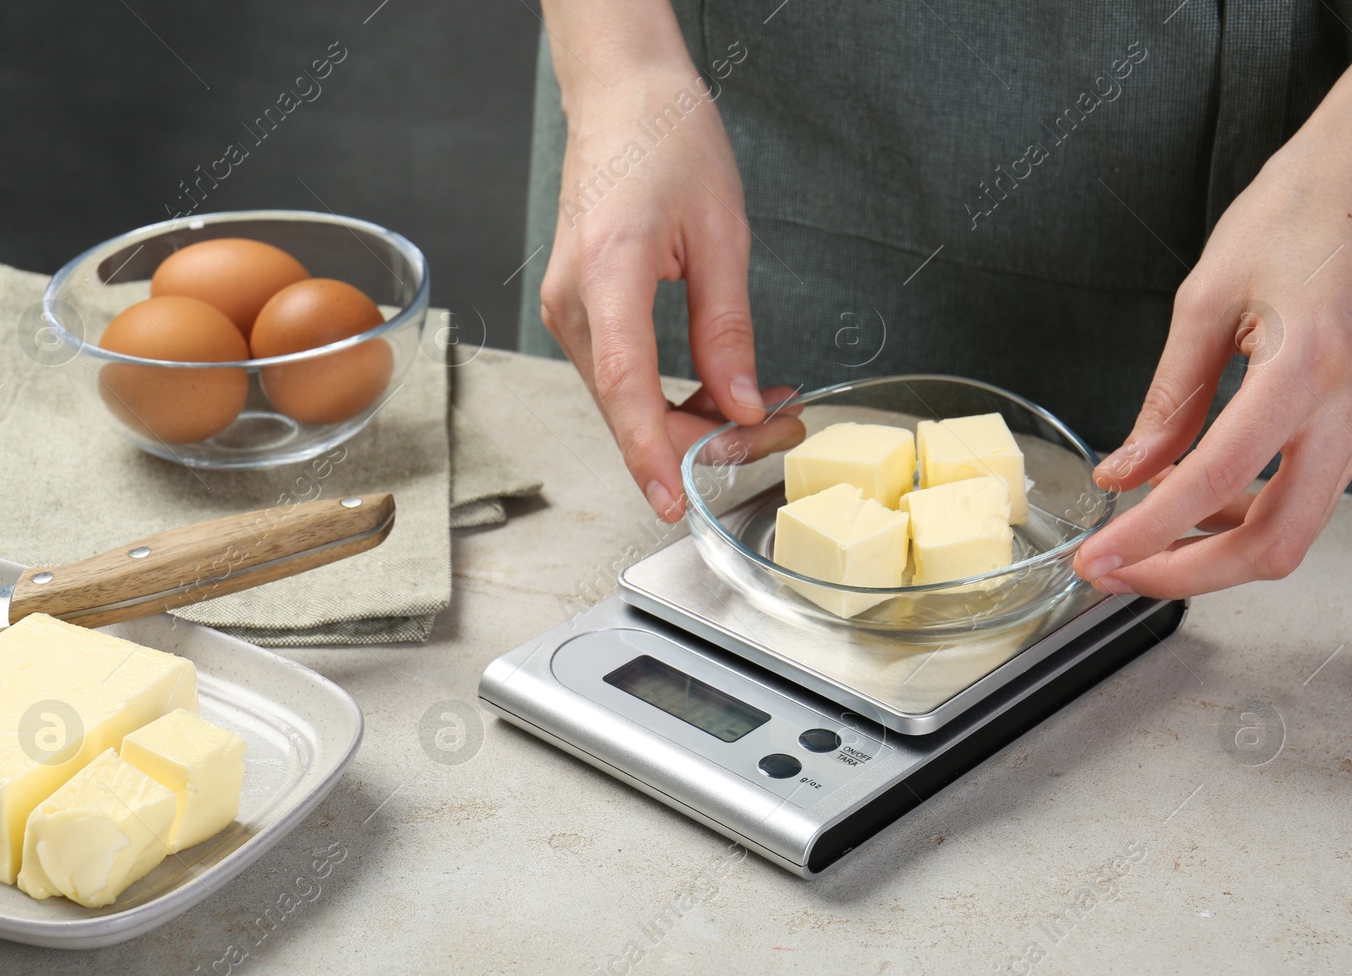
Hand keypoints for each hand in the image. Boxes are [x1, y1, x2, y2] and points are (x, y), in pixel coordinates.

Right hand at [539, 60, 804, 520]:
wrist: (621, 97)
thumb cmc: (666, 140)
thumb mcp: (722, 233)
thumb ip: (727, 328)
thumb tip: (741, 403)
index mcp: (607, 273)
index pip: (627, 387)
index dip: (652, 453)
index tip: (674, 501)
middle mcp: (575, 303)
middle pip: (630, 411)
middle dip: (703, 440)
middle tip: (780, 425)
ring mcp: (571, 313)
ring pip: (627, 404)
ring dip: (691, 421)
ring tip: (763, 404)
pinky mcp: (581, 315)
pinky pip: (623, 381)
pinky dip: (669, 398)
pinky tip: (719, 389)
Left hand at [1073, 119, 1351, 597]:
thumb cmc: (1296, 217)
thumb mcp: (1204, 300)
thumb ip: (1166, 400)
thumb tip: (1123, 473)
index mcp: (1306, 373)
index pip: (1217, 482)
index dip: (1149, 535)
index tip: (1096, 559)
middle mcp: (1347, 413)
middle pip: (1272, 544)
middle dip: (1184, 574)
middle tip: (1113, 572)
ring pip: (1289, 533)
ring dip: (1210, 551)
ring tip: (1138, 536)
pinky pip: (1298, 499)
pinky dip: (1238, 515)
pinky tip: (1187, 496)